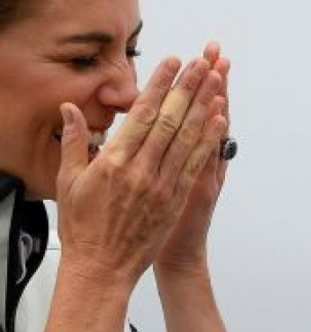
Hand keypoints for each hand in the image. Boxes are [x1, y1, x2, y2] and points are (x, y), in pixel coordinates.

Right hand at [56, 57, 226, 286]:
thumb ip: (75, 141)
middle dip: (187, 87)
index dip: (159, 85)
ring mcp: (161, 185)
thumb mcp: (70, 181)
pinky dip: (209, 139)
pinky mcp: (175, 200)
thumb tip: (70, 108)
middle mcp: (140, 170)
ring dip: (203, 105)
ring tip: (216, 80)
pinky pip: (196, 163)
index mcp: (113, 161)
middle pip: (169, 119)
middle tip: (201, 62)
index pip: (142, 113)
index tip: (173, 62)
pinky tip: (219, 119)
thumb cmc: (83, 226)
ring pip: (187, 137)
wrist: (101, 269)